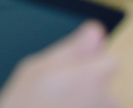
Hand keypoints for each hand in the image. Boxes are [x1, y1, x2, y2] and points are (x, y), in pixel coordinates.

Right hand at [0, 20, 117, 107]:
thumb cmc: (23, 105)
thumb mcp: (35, 68)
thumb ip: (71, 49)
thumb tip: (95, 31)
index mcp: (92, 75)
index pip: (109, 60)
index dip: (88, 65)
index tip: (70, 72)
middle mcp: (107, 100)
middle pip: (105, 87)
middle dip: (87, 89)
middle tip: (56, 96)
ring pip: (99, 105)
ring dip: (84, 105)